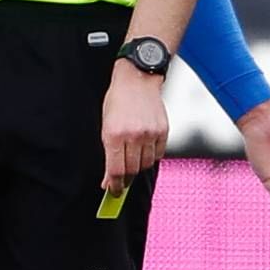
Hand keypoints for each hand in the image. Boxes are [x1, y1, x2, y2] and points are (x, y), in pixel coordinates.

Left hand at [101, 64, 168, 191]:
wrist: (137, 79)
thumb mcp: (105, 124)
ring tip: (132, 159)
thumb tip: (110, 176)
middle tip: (121, 181)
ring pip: (145, 164)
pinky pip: (158, 154)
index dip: (114, 185)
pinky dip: (151, 156)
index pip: (115, 170)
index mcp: (114, 134)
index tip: (112, 191)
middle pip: (131, 170)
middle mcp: (133, 135)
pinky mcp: (163, 131)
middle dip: (125, 179)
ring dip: (138, 167)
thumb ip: (109, 150)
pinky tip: (144, 149)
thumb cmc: (118, 100)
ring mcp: (150, 133)